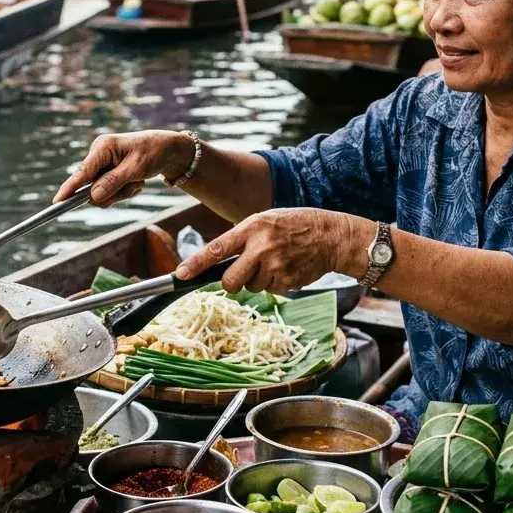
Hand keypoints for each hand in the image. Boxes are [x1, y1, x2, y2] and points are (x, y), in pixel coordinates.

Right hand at [55, 130, 194, 205]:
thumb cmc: (153, 153)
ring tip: (138, 180)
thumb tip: (92, 197)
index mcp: (102, 147)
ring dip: (122, 191)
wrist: (168, 149)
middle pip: (93, 187)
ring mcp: (104, 164)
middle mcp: (99, 155)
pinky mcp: (109, 171)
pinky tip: (137, 179)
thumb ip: (113, 182)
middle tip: (133, 185)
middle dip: (114, 192)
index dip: (69, 188)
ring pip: (103, 192)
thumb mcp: (136, 169)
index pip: (82, 172)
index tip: (57, 202)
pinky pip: (111, 191)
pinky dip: (126, 189)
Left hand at [175, 208, 364, 293]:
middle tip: (242, 274)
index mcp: (251, 228)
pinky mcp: (287, 283)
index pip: (217, 249)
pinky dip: (275, 283)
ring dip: (258, 280)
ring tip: (276, 261)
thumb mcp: (264, 221)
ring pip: (251, 287)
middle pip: (230, 281)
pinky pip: (270, 291)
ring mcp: (275, 267)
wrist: (331, 235)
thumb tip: (216, 262)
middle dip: (232, 282)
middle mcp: (261, 248)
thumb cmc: (293, 225)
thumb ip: (242, 238)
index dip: (196, 264)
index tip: (180, 274)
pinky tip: (287, 268)